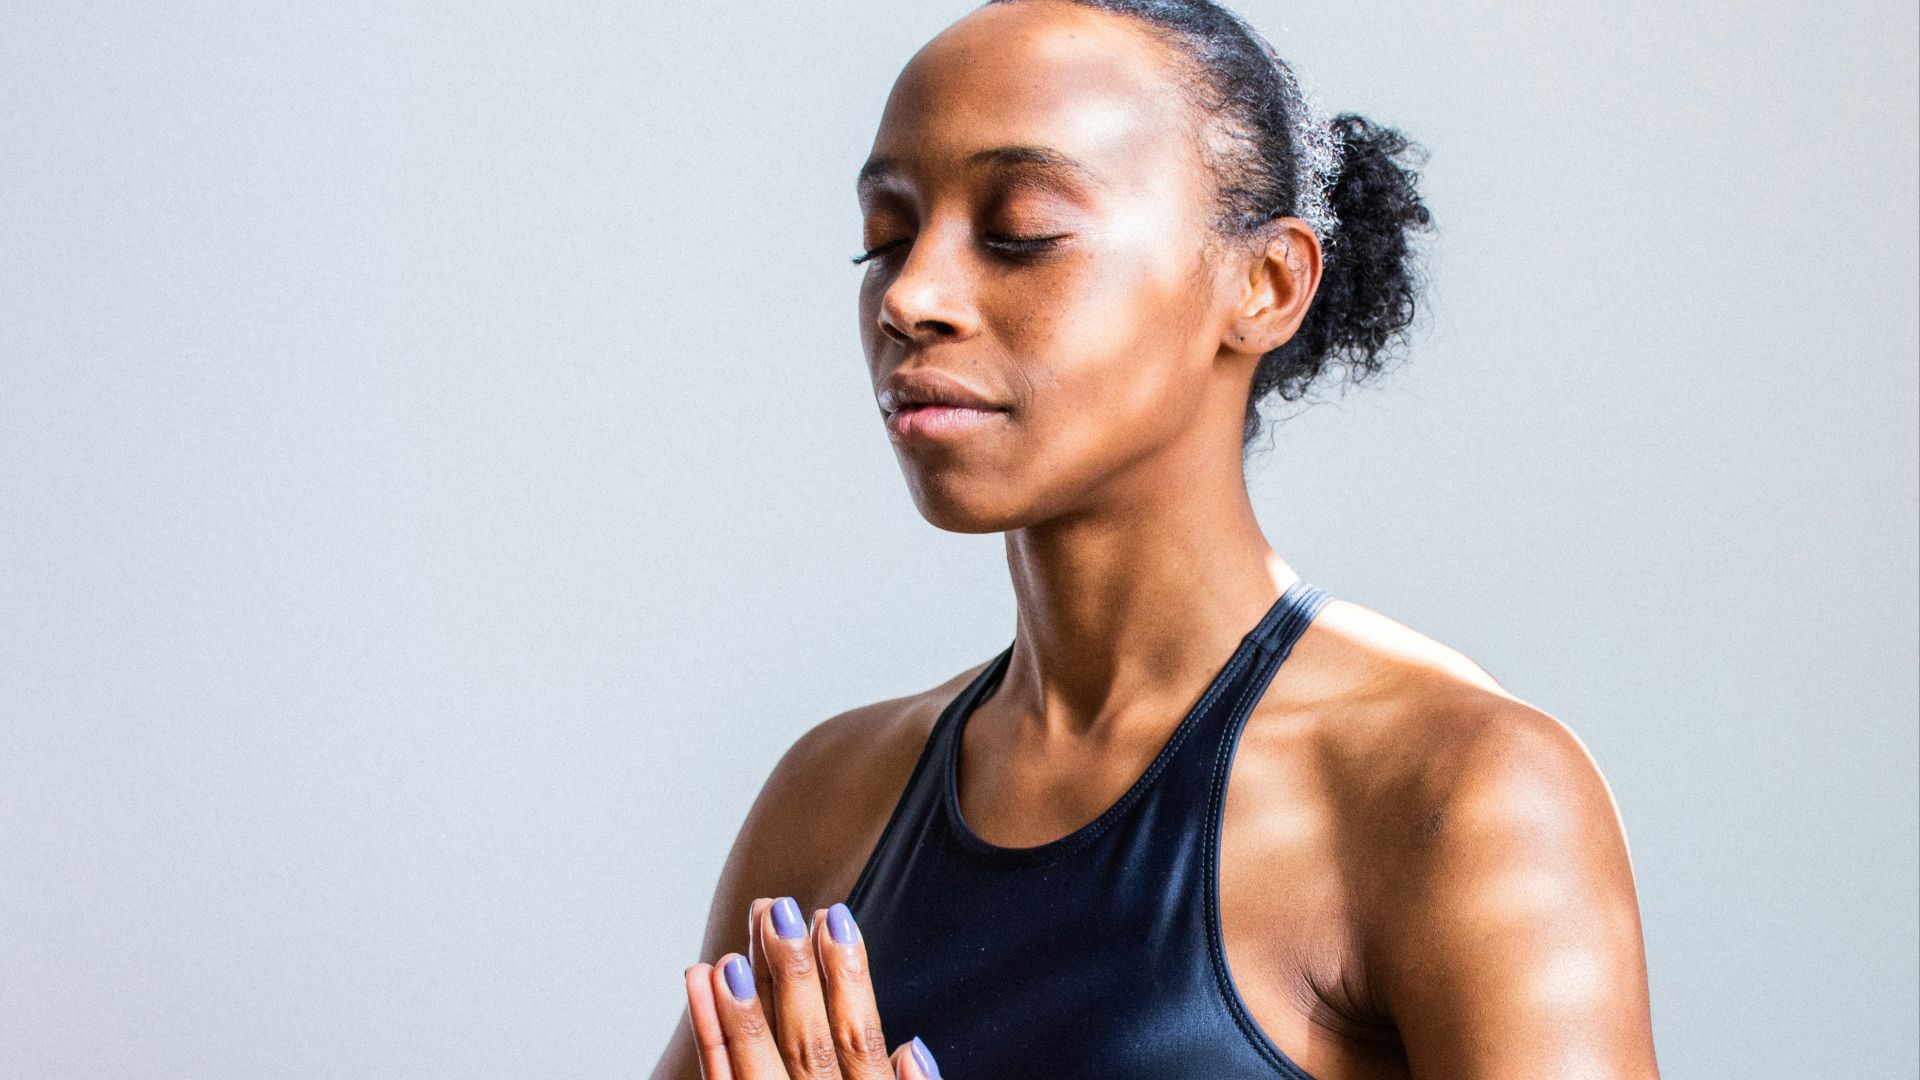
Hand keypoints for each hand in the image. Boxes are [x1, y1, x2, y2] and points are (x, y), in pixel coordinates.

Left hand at [684, 896, 942, 1079]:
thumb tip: (914, 1048)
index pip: (861, 1041)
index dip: (849, 980)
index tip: (835, 918)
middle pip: (807, 1044)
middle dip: (790, 974)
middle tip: (777, 909)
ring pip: (755, 1066)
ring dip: (741, 1004)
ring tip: (731, 945)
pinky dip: (708, 1034)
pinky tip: (699, 980)